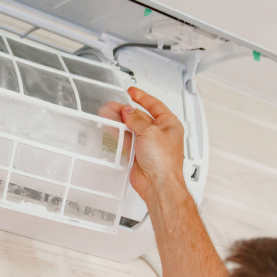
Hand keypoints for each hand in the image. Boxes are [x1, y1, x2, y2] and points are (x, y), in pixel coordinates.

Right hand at [120, 87, 185, 203]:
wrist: (158, 184)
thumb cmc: (164, 162)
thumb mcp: (150, 132)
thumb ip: (136, 120)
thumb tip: (128, 111)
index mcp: (169, 124)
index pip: (154, 105)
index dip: (142, 97)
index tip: (131, 92)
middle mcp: (159, 133)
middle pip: (140, 116)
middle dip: (126, 110)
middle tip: (113, 105)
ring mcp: (148, 144)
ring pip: (131, 128)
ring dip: (119, 121)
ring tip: (107, 113)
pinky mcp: (137, 154)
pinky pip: (126, 139)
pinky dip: (118, 133)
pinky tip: (111, 127)